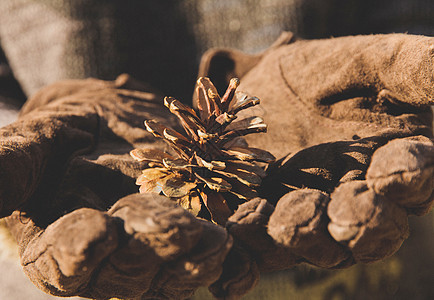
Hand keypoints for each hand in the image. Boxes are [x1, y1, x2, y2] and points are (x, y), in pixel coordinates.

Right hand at [0, 75, 231, 298]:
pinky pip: (210, 259)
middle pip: (129, 273)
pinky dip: (230, 259)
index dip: (75, 253)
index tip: (94, 232)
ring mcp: (154, 256)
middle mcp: (109, 263)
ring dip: (195, 260)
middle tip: (177, 228)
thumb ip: (8, 165)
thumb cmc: (64, 139)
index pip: (61, 264)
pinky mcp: (191, 240)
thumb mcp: (32, 142)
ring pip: (174, 275)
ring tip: (216, 240)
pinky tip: (241, 240)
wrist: (111, 130)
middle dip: (152, 250)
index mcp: (59, 247)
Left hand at [200, 32, 432, 294]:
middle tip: (346, 216)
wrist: (263, 86)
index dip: (407, 176)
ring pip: (310, 242)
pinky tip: (234, 255)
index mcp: (389, 162)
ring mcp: (304, 214)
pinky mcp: (260, 218)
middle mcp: (352, 199)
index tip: (393, 169)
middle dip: (359, 224)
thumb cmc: (324, 74)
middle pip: (365, 227)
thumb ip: (410, 70)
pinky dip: (244, 257)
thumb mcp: (367, 62)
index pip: (411, 176)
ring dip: (300, 235)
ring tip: (285, 220)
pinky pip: (254, 249)